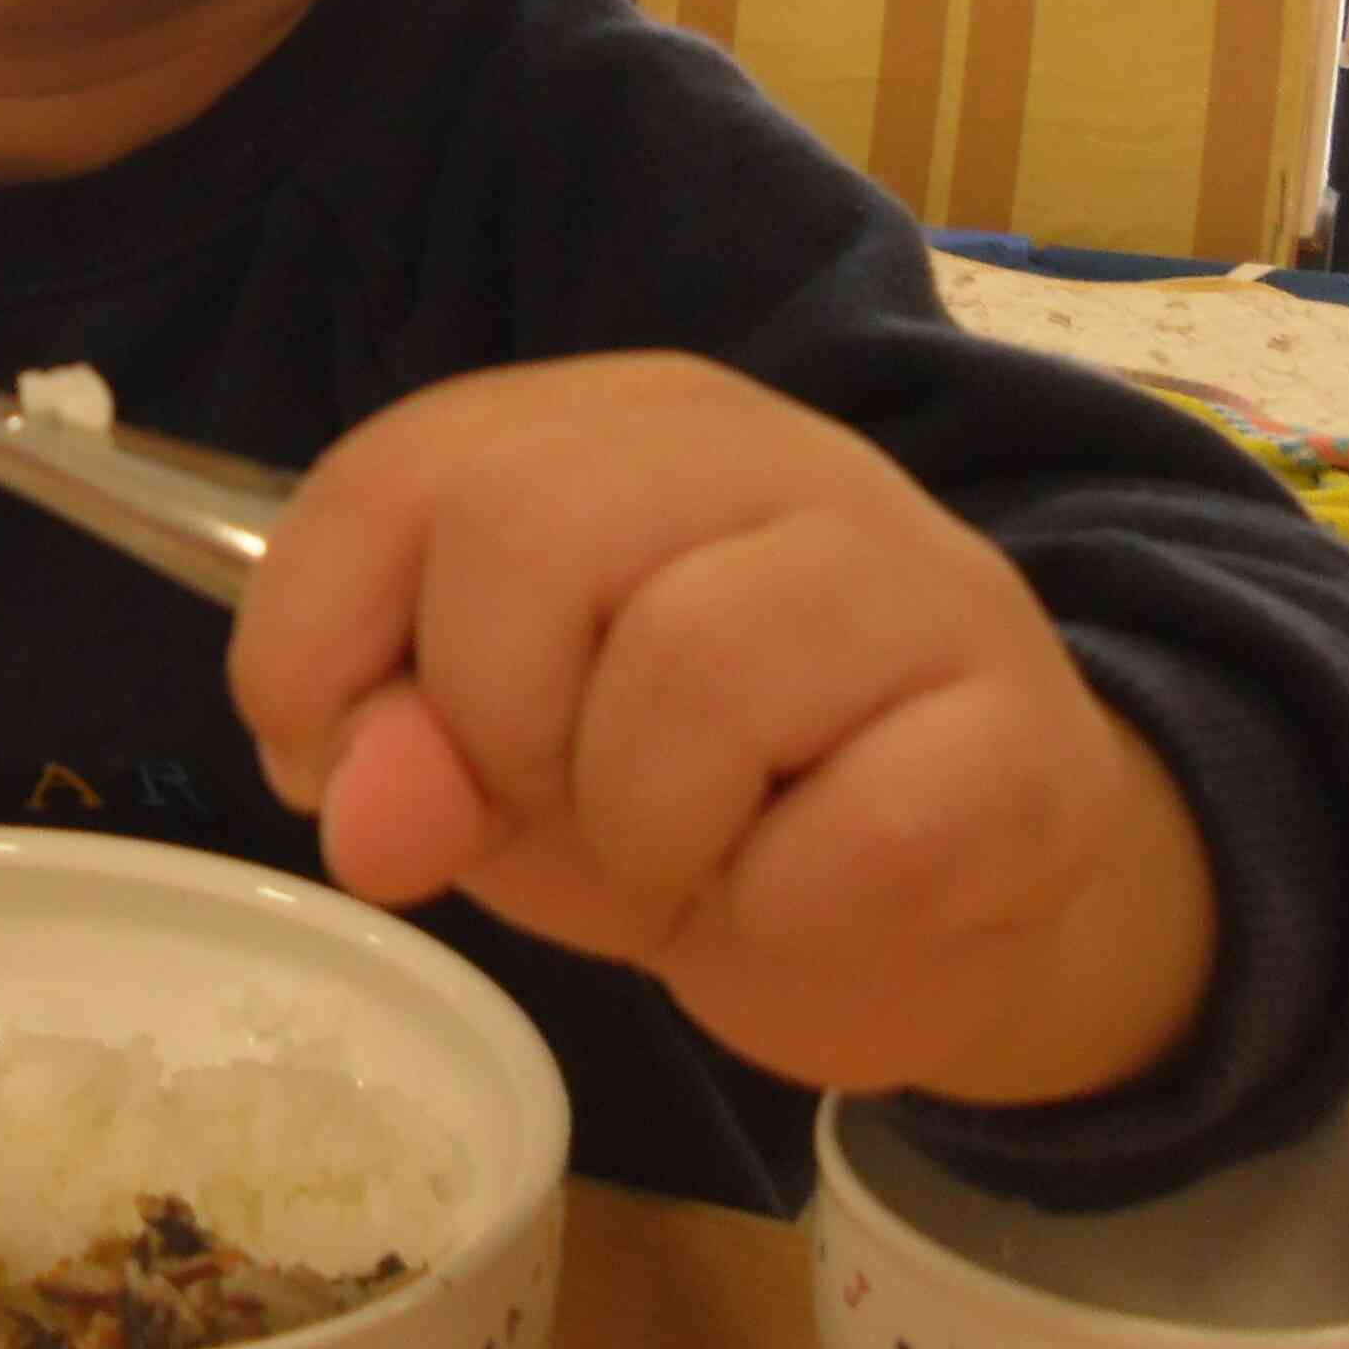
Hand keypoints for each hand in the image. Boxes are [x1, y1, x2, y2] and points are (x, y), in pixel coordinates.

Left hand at [228, 354, 1217, 1103]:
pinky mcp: (1028, 735)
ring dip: (647, 828)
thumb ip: (404, 746)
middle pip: (530, 531)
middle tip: (562, 808)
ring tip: (693, 856)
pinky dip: (789, 907)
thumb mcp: (495, 770)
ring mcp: (920, 579)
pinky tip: (807, 898)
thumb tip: (366, 799)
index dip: (321, 640)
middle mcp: (772, 456)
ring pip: (695, 665)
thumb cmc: (687, 803)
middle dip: (496, 727)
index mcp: (620, 428)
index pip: (403, 472)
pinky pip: (860, 829)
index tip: (342, 760)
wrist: (930, 920)